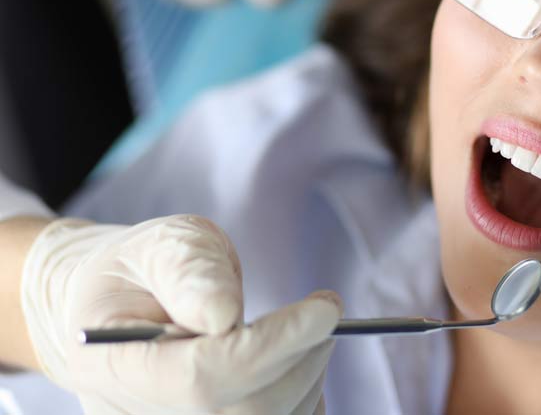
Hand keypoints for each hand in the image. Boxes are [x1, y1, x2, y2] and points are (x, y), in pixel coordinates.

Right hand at [21, 214, 339, 413]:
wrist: (113, 313)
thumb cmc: (139, 272)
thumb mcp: (160, 246)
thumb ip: (189, 271)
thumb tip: (223, 312)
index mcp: (110, 365)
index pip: (201, 379)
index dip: (271, 347)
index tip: (324, 311)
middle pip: (243, 412)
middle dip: (299, 357)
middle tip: (325, 311)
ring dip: (307, 376)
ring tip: (307, 328)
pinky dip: (302, 397)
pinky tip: (294, 360)